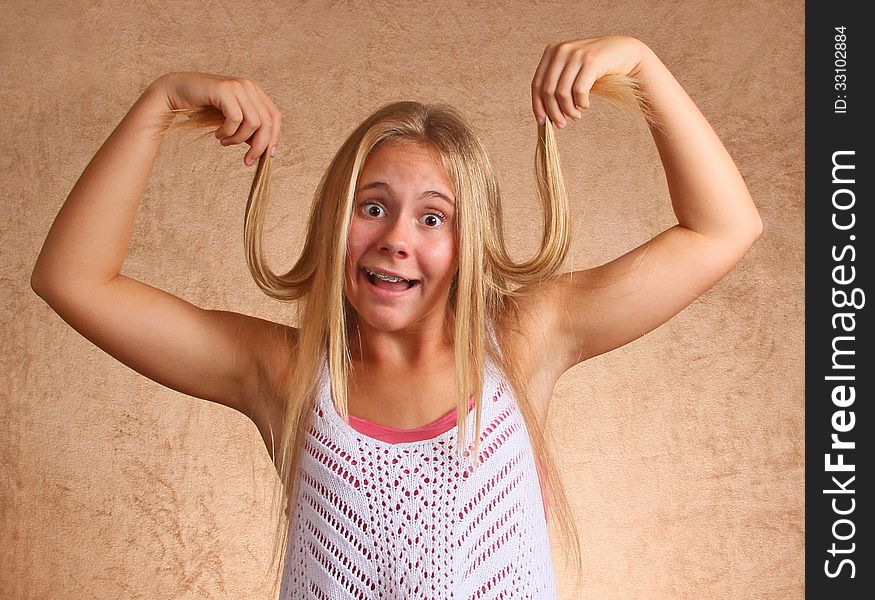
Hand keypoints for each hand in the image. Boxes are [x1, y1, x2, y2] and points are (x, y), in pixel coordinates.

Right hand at [149, 72, 281, 165]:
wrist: (176, 91)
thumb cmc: (205, 108)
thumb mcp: (232, 120)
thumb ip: (249, 130)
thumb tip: (266, 150)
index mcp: (255, 91)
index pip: (275, 116)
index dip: (274, 137)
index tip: (268, 156)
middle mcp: (249, 86)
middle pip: (267, 122)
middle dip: (259, 146)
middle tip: (247, 161)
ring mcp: (237, 86)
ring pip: (253, 122)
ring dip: (238, 139)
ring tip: (225, 142)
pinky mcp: (224, 90)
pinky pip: (236, 119)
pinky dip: (228, 132)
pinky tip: (218, 135)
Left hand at [531, 35, 648, 127]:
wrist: (624, 52)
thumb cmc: (595, 68)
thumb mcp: (571, 72)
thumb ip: (556, 85)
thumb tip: (543, 115)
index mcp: (551, 51)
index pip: (536, 84)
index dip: (537, 106)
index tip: (542, 122)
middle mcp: (561, 50)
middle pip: (548, 90)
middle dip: (554, 112)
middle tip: (562, 124)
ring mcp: (576, 54)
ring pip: (562, 93)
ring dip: (569, 110)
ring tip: (576, 117)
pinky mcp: (591, 61)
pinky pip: (579, 91)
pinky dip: (581, 103)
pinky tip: (586, 105)